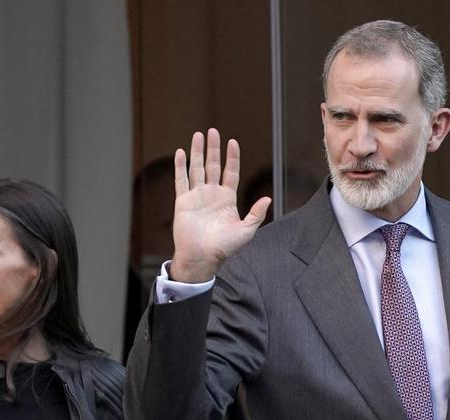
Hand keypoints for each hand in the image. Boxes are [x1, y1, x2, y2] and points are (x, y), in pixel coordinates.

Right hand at [169, 128, 270, 282]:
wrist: (201, 257)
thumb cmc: (224, 247)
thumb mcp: (246, 231)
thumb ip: (256, 214)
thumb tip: (268, 198)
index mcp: (227, 199)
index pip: (230, 172)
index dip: (232, 157)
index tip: (233, 142)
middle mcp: (212, 194)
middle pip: (213, 165)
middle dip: (213, 148)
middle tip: (212, 131)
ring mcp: (197, 196)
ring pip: (197, 168)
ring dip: (197, 152)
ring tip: (198, 135)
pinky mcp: (183, 201)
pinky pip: (181, 180)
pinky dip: (181, 166)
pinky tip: (181, 152)